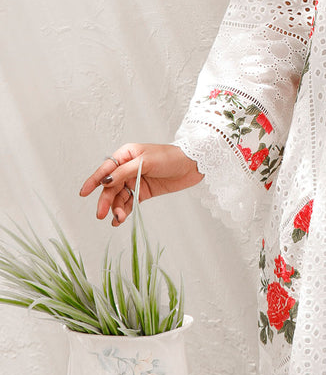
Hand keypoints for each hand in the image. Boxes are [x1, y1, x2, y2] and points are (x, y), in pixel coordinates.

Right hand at [79, 143, 203, 225]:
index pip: (106, 169)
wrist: (193, 165)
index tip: (83, 193)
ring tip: (118, 219)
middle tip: (101, 214)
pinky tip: (119, 219)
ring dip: (116, 208)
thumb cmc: (170, 157)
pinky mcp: (144, 191)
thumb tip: (105, 181)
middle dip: (106, 200)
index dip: (93, 181)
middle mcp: (128, 168)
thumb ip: (124, 172)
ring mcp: (136, 180)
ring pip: (119, 196)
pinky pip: (129, 202)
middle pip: (111, 186)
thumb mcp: (145, 162)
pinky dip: (123, 211)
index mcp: (126, 155)